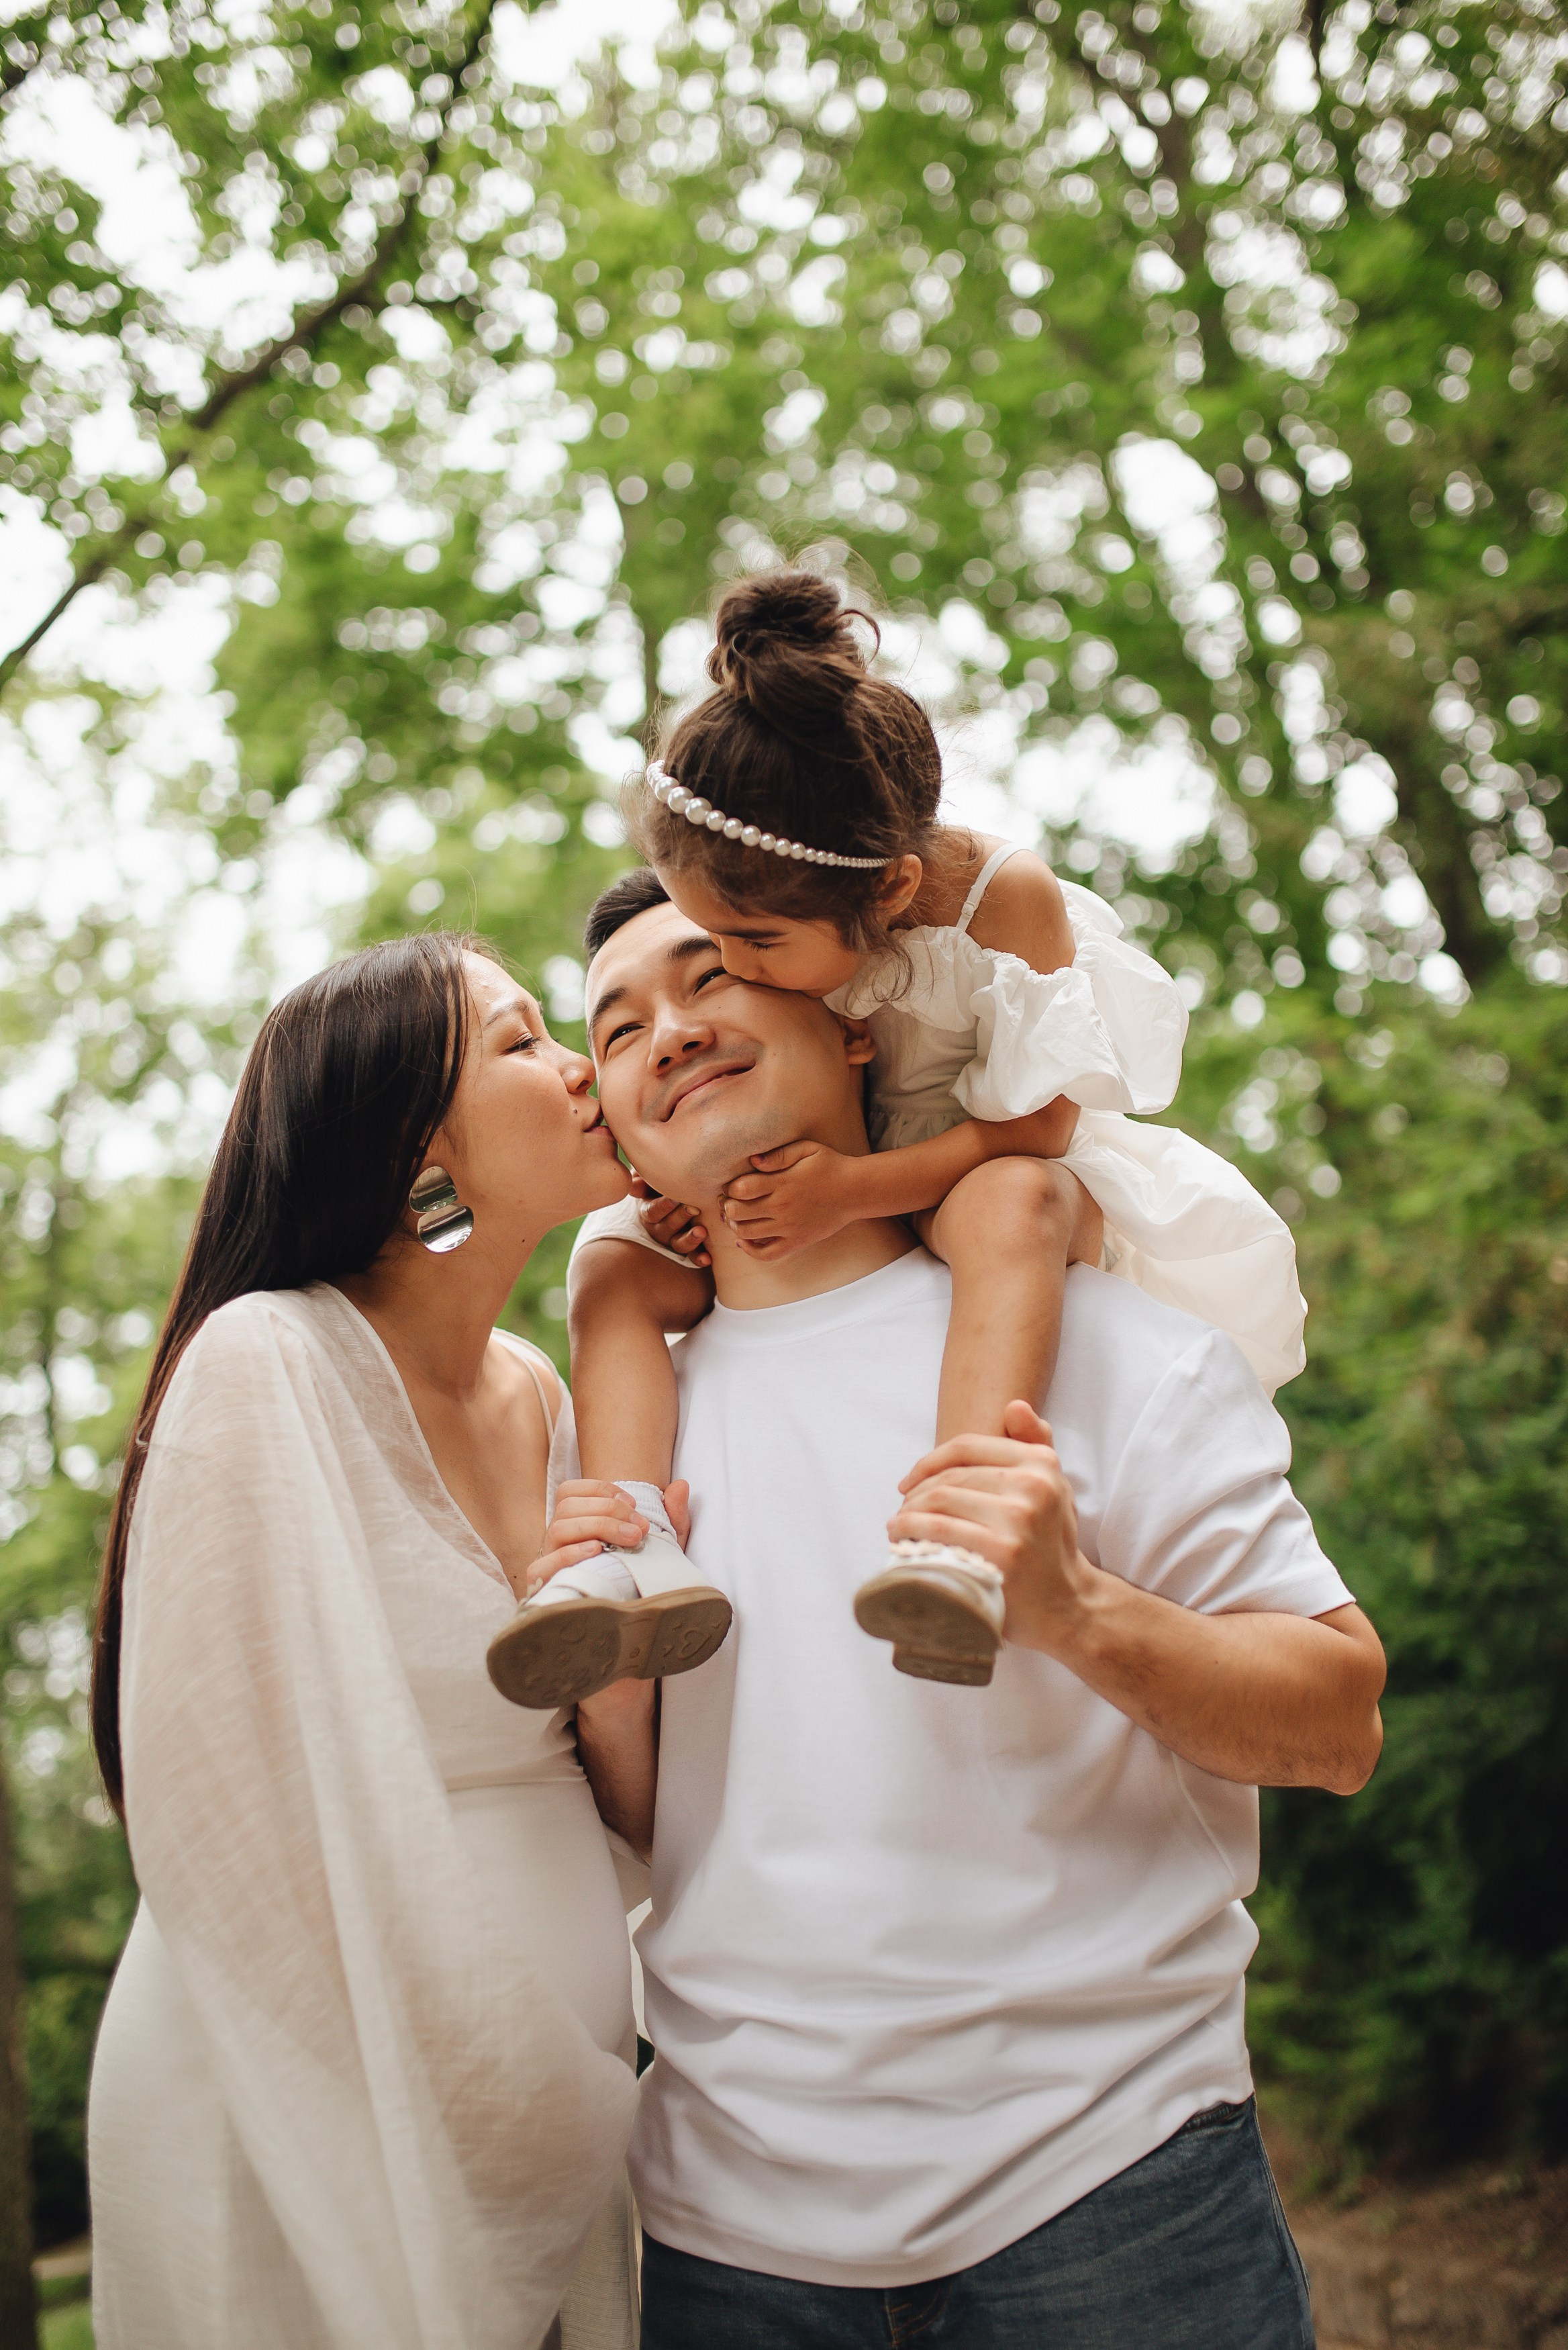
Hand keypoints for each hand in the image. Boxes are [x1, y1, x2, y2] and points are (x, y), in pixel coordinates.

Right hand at [520, 1478, 690, 1596]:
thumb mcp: (662, 1546)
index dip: (601, 1489)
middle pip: (567, 1506)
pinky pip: (543, 1565)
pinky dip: (570, 1553)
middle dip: (608, 1510)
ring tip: (629, 1540)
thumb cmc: (641, 1577)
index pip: (570, 1491)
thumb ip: (672, 1515)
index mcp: (576, 1524)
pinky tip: (596, 1552)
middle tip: (640, 1529)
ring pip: (558, 1529)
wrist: (628, 1624)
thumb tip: (681, 1486)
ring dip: (597, 1527)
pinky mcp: (544, 1586)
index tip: (633, 1503)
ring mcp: (548, 1562)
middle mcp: (558, 1540)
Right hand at [630, 1175, 710, 1269]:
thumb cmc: (663, 1185)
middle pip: (667, 1227)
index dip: (663, 1206)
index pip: (652, 1211)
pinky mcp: (688, 1249)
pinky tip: (708, 1259)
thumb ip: (642, 1180)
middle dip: (681, 1217)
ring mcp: (673, 1240)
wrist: (681, 1194)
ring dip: (690, 1240)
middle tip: (694, 1209)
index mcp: (649, 1212)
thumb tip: (633, 1186)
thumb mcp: (650, 1180)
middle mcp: (660, 1229)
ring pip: (679, 1244)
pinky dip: (699, 1258)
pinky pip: (692, 1257)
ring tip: (701, 1232)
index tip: (676, 1198)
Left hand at [718, 1142, 859, 1257]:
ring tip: (737, 1218)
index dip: (730, 1187)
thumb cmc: (831, 1166)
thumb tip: (752, 1161)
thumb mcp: (807, 1149)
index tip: (733, 1185)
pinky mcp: (797, 1242)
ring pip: (747, 1234)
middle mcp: (782, 1207)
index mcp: (782, 1183)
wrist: (856, 1191)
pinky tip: (743, 1242)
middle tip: (729, 1202)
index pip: (740, 1189)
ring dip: (735, 1226)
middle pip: (738, 1212)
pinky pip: (767, 1254)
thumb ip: (778, 1154)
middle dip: (728, 1206)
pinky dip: (750, 1251)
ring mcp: (789, 1228)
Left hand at [888, 1400, 1094, 1654]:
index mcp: (1041, 1463)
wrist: (1068, 1604)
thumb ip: (1036, 1445)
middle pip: (950, 1476)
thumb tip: (1014, 1406)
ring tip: (898, 1526)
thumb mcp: (1054, 1488)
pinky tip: (902, 1539)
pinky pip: (940, 1531)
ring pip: (940, 1500)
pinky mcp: (1002, 1553)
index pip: (966, 1447)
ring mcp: (1018, 1520)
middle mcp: (1033, 1486)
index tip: (909, 1481)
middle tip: (903, 1510)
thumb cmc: (1050, 1543)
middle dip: (915, 1493)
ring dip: (907, 1512)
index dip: (929, 1461)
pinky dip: (911, 1532)